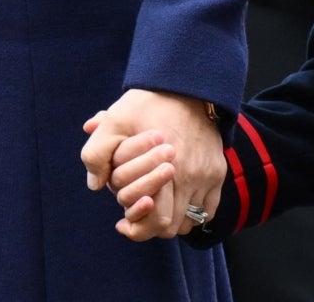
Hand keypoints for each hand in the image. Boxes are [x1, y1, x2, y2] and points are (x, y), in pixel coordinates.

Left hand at [81, 89, 221, 241]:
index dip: (136, 228)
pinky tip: (175, 201)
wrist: (187, 86)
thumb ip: (97, 153)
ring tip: (155, 207)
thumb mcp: (115, 121)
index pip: (156, 220)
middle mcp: (191, 176)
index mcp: (168, 169)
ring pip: (190, 221)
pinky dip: (192, 212)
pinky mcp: (218, 171)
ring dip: (171, 218)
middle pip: (171, 226)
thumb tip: (95, 185)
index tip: (122, 223)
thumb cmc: (149, 104)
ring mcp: (208, 175)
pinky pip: (208, 209)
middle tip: (137, 214)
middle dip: (150, 225)